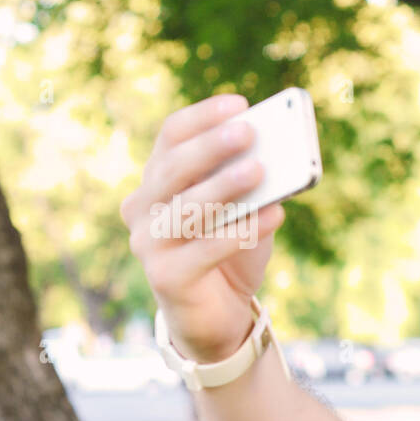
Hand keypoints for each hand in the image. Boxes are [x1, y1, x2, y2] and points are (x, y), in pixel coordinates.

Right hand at [120, 93, 285, 363]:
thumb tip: (277, 161)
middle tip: (248, 131)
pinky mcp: (165, 278)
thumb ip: (254, 189)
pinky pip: (205, 250)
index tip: (240, 104)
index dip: (203, 117)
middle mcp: (142, 208)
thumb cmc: (232, 255)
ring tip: (261, 171)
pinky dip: (241, 231)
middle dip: (211, 147)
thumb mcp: (246, 213)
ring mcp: (148, 244)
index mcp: (157, 182)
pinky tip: (275, 217)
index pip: (170, 137)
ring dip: (224, 187)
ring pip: (185, 208)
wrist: (219, 316)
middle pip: (173, 168)